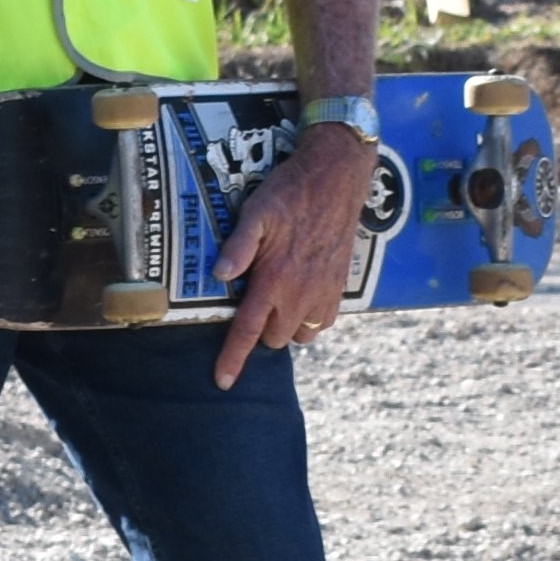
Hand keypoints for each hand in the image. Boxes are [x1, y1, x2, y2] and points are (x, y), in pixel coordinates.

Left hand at [214, 118, 377, 383]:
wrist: (337, 178)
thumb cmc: (290, 194)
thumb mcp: (255, 213)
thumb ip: (238, 248)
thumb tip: (219, 275)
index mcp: (275, 280)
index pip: (248, 330)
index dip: (233, 358)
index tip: (223, 382)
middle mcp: (301, 294)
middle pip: (273, 338)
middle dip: (259, 330)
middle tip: (252, 301)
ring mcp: (324, 294)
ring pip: (299, 334)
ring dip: (284, 326)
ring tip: (275, 300)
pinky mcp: (340, 288)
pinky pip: (322, 323)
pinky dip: (308, 319)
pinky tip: (299, 296)